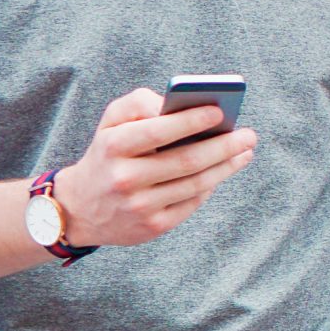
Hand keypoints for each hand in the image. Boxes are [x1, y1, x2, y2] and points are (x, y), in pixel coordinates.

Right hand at [53, 88, 258, 247]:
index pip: (158, 131)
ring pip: (196, 183)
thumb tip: (179, 105)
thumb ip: (139, 104)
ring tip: (245, 152)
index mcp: (113, 146)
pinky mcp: (153, 226)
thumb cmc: (107, 154)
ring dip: (227, 167)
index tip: (220, 111)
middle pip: (187, 160)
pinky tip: (223, 172)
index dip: (192, 121)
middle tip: (249, 135)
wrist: (80, 207)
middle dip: (224, 146)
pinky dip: (211, 185)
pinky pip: (192, 202)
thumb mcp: (110, 123)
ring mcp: (140, 205)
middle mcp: (125, 178)